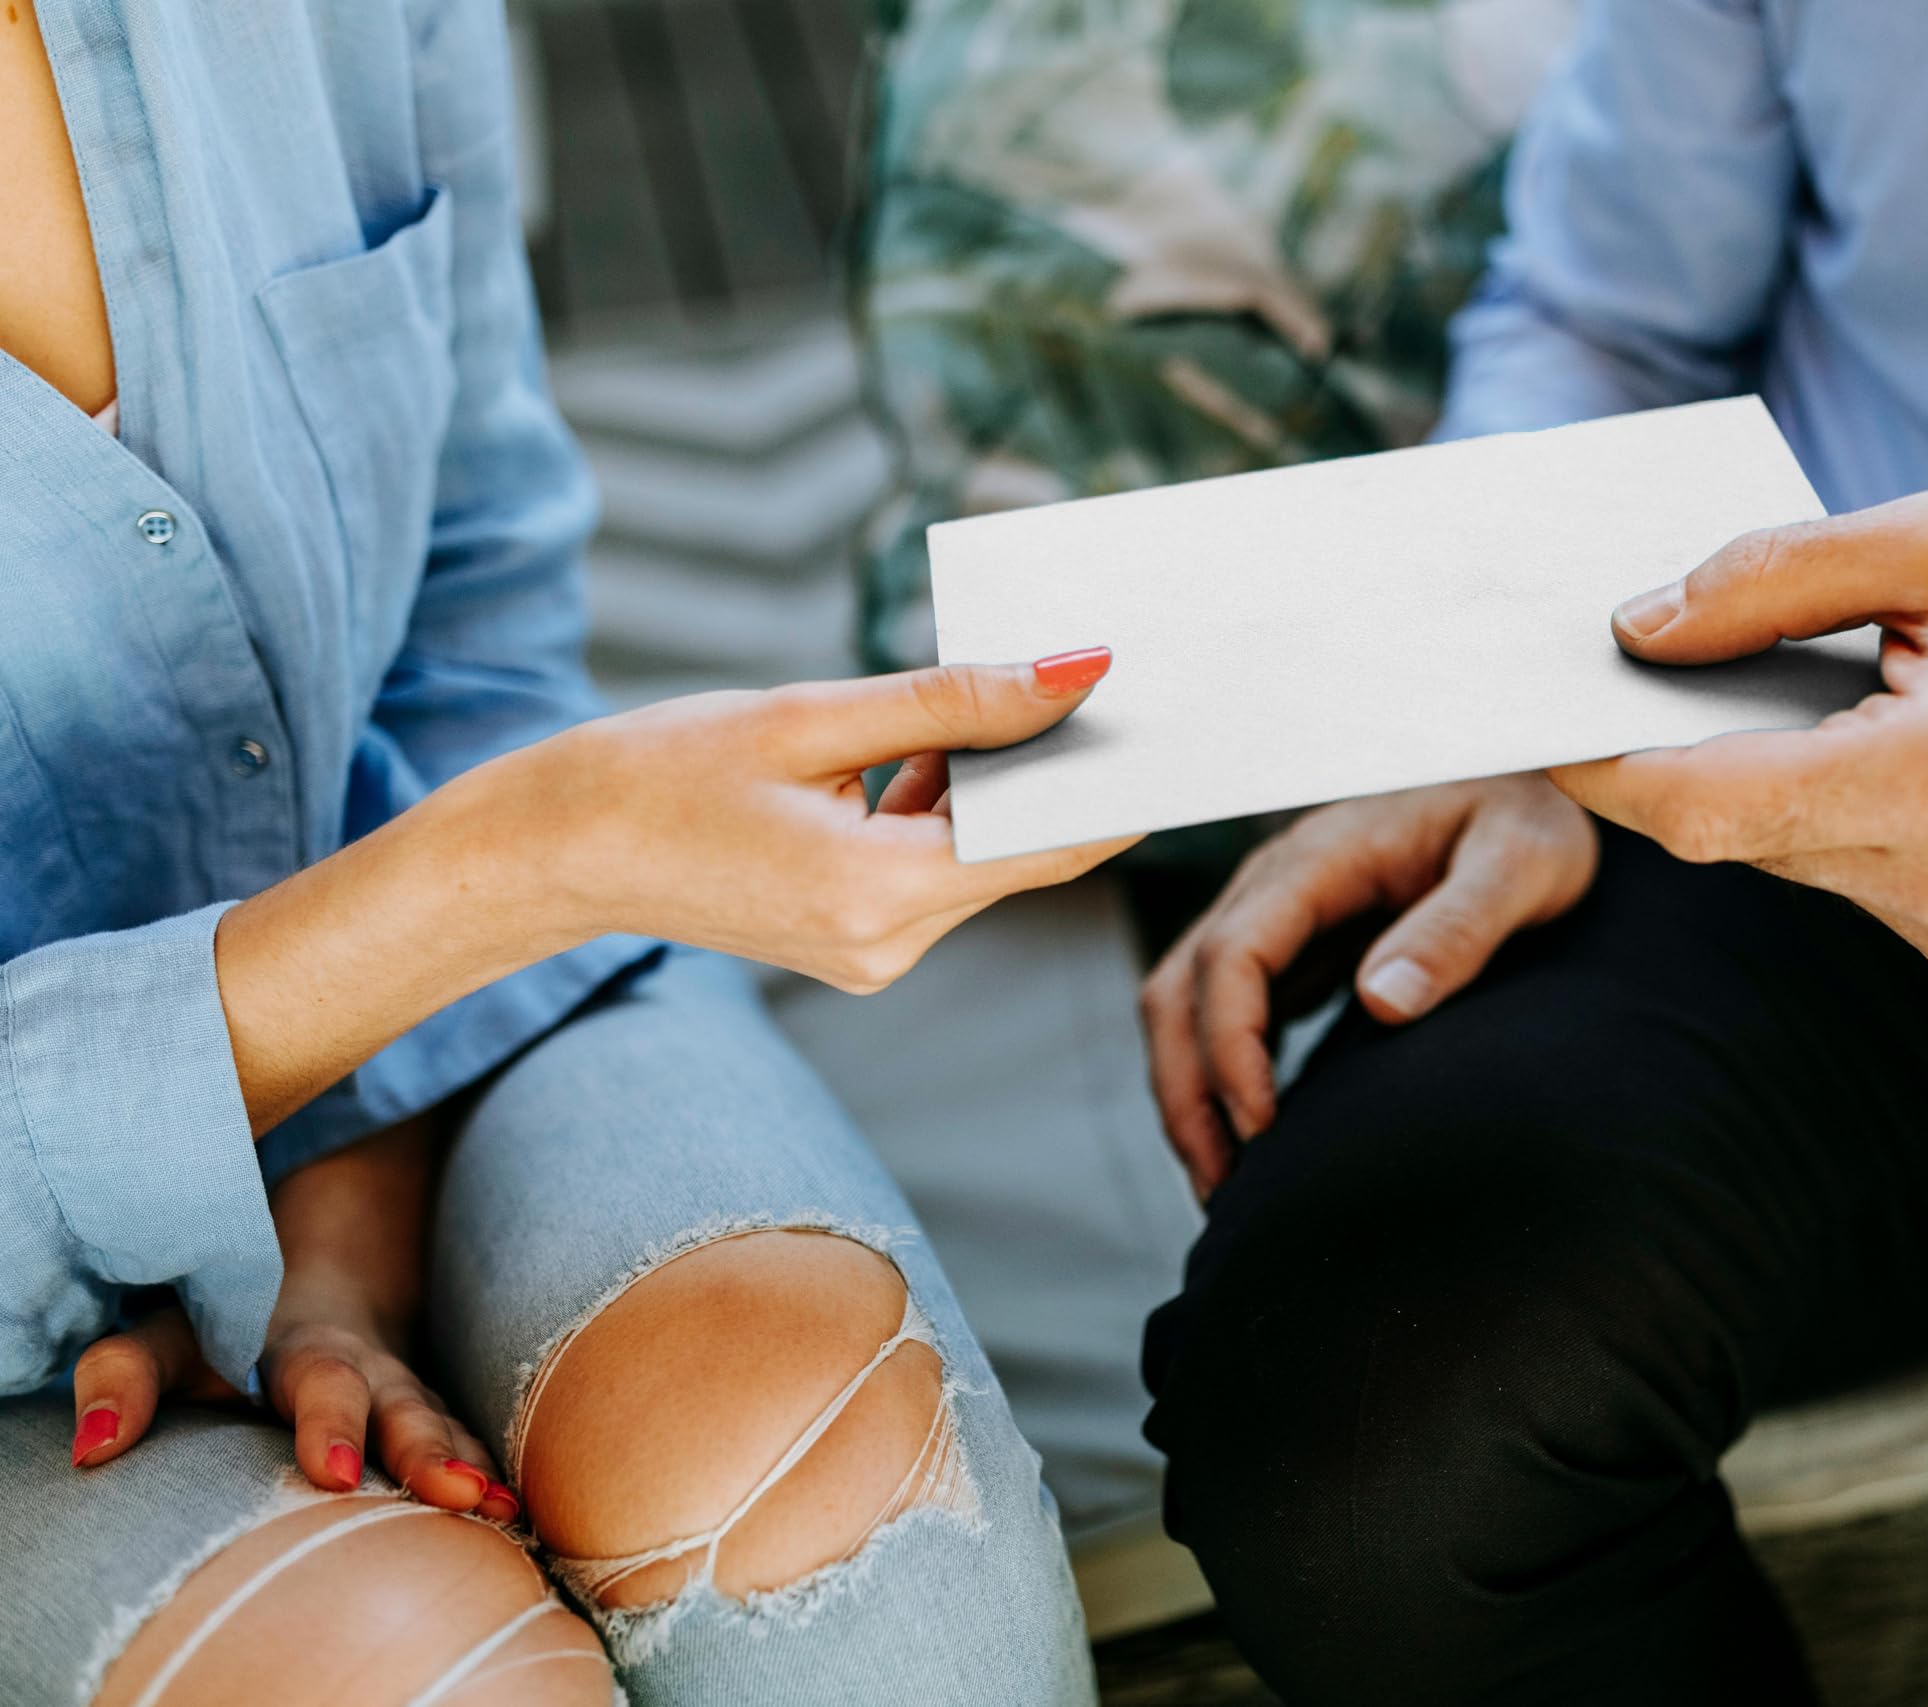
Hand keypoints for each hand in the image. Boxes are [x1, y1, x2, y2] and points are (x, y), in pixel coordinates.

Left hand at [70, 1118, 513, 1518]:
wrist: (318, 1275)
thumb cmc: (224, 1327)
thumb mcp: (169, 1335)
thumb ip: (126, 1377)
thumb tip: (91, 1450)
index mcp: (299, 1351)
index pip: (318, 1383)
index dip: (329, 1425)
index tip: (336, 1475)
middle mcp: (365, 1370)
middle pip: (400, 1406)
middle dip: (424, 1451)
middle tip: (454, 1494)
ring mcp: (403, 1393)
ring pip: (441, 1425)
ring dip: (467, 1465)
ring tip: (496, 1508)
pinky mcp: (425, 1416)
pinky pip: (465, 1440)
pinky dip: (492, 1472)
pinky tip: (514, 1512)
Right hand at [218, 651, 1139, 1132]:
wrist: (548, 851)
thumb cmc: (659, 771)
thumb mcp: (811, 715)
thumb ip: (955, 700)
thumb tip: (1080, 670)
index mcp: (882, 895)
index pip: (1056, 843)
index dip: (1127, 779)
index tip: (1184, 715)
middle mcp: (890, 946)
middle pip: (1024, 849)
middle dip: (1062, 764)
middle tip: (1110, 671)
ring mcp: (872, 955)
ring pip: (978, 856)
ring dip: (989, 780)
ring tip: (996, 691)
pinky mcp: (852, 943)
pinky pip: (932, 868)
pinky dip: (939, 809)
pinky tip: (914, 748)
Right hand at [1141, 776, 1597, 1195]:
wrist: (1539, 788)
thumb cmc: (1535, 817)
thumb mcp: (1523, 863)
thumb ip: (1460, 925)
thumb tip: (1384, 1000)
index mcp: (1322, 858)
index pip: (1232, 953)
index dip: (1230, 1044)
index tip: (1261, 1126)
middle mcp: (1281, 883)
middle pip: (1182, 988)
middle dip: (1187, 1091)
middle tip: (1223, 1191)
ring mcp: (1283, 916)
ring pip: (1189, 1004)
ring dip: (1192, 1093)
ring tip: (1225, 1188)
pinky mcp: (1301, 946)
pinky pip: (1232, 1013)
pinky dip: (1223, 1078)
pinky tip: (1256, 1142)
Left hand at [1550, 491, 1927, 981]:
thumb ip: (1777, 577)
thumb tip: (1637, 625)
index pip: (1707, 805)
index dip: (1604, 767)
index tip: (1533, 721)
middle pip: (1731, 835)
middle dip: (1670, 758)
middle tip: (1617, 677)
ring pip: (1782, 861)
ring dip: (1753, 782)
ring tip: (1765, 692)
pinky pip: (1844, 880)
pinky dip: (1820, 814)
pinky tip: (1851, 747)